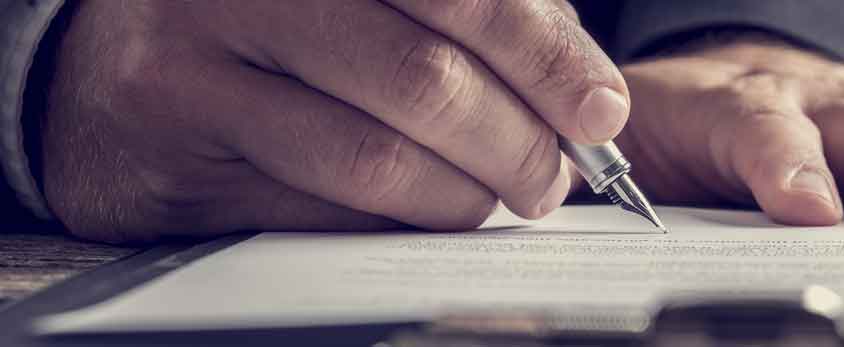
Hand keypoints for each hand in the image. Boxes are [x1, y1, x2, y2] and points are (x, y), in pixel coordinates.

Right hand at [42, 0, 628, 241]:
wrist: (116, 59)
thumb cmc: (285, 20)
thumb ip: (483, 21)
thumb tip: (588, 96)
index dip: (543, 56)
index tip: (598, 110)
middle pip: (423, 81)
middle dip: (515, 143)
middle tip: (550, 177)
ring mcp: (198, 72)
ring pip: (373, 160)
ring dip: (461, 197)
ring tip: (493, 197)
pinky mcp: (176, 158)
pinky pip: (318, 214)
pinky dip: (392, 224)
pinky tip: (418, 211)